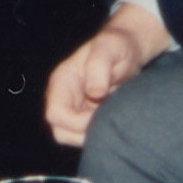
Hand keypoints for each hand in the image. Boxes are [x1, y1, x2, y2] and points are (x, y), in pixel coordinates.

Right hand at [43, 1, 168, 145]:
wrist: (127, 48)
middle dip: (83, 132)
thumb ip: (99, 69)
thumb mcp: (108, 50)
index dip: (76, 122)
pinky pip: (85, 134)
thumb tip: (94, 94)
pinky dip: (98, 133)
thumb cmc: (116, 46)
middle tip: (107, 119)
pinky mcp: (85, 115)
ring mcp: (73, 108)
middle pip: (60, 131)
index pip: (55, 114)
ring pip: (72, 137)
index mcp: (61, 81)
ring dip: (91, 134)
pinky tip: (111, 119)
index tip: (100, 115)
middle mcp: (63, 97)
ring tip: (110, 117)